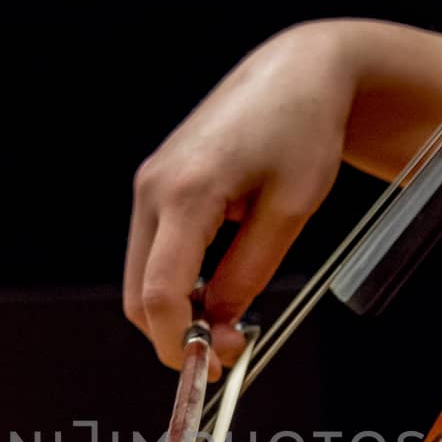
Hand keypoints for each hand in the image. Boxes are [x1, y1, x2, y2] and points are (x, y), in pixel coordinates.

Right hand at [124, 21, 353, 373]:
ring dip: (178, 308)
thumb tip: (222, 323)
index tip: (212, 368)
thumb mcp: (291, 210)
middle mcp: (154, 187)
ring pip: (142, 276)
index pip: (160, 293)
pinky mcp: (157, 184)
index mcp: (187, 191)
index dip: (180, 343)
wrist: (296, 73)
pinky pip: (154, 250)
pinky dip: (178, 280)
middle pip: (139, 293)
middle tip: (230, 348)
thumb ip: (250, 273)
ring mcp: (150, 184)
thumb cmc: (303, 128)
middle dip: (176, 333)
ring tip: (232, 314)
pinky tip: (219, 281)